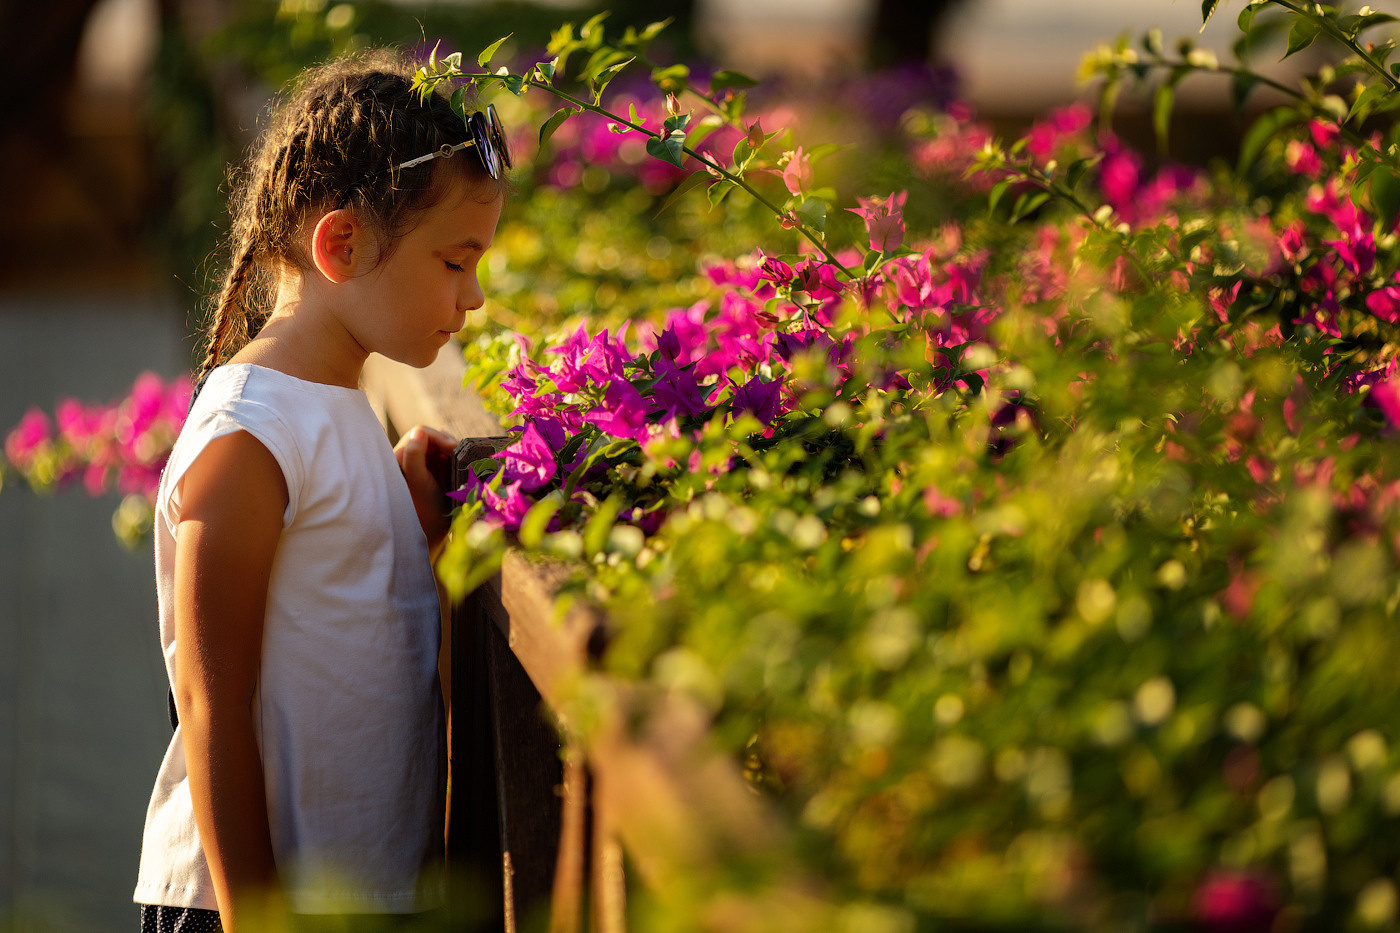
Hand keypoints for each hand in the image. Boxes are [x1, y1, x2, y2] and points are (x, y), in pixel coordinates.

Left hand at [394, 425, 456, 554]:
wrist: (434, 532)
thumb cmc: (423, 509)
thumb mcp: (419, 482)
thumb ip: (415, 456)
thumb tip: (419, 431)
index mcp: (401, 458)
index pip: (420, 433)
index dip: (438, 437)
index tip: (453, 448)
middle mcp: (411, 458)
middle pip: (430, 437)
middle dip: (446, 442)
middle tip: (458, 453)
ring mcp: (424, 464)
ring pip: (439, 445)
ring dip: (451, 448)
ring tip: (460, 458)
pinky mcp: (435, 471)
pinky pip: (445, 454)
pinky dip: (454, 455)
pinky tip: (460, 461)